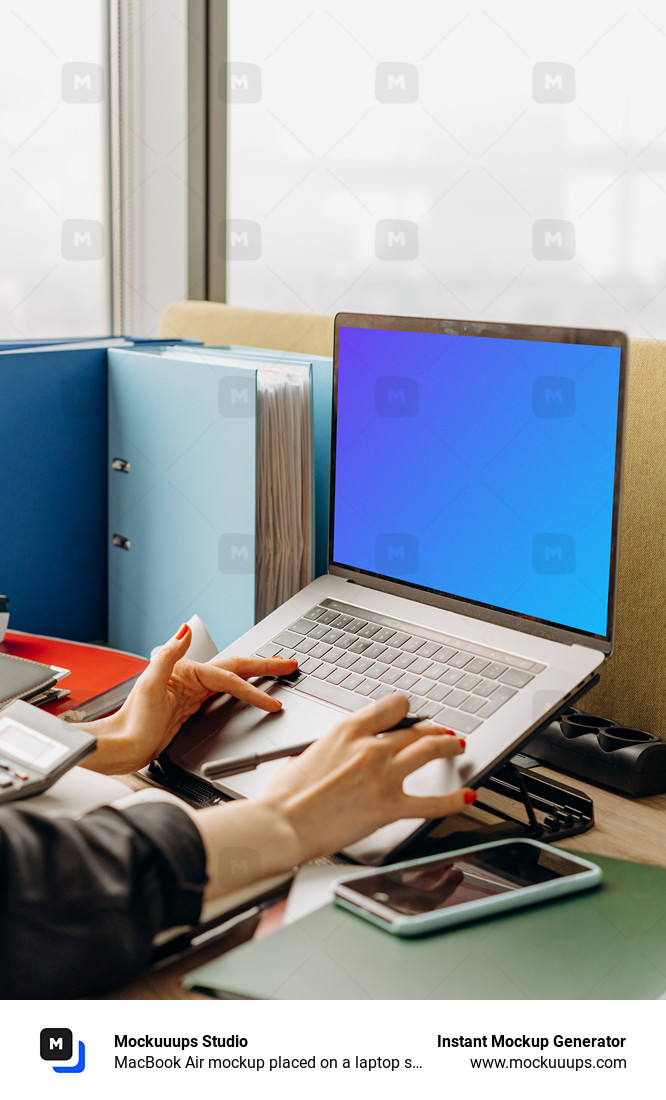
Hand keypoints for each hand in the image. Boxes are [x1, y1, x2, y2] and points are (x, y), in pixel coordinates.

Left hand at [81, 624, 297, 773]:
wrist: (122, 747)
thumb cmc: (132, 722)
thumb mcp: (148, 684)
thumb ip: (168, 654)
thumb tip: (184, 629)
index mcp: (185, 670)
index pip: (228, 678)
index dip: (253, 689)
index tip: (272, 702)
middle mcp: (190, 677)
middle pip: (235, 668)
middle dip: (264, 666)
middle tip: (290, 664)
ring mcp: (192, 692)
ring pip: (233, 679)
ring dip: (256, 673)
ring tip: (278, 669)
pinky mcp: (192, 706)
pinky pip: (224, 693)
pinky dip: (242, 689)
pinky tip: (250, 688)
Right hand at [257, 691, 474, 865]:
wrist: (283, 822)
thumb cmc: (287, 794)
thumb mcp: (309, 754)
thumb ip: (335, 749)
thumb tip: (341, 753)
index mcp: (348, 730)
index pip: (391, 706)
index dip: (406, 710)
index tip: (410, 715)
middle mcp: (371, 747)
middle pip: (415, 729)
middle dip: (433, 729)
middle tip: (442, 732)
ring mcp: (383, 775)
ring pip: (429, 750)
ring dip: (448, 746)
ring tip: (458, 746)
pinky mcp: (389, 806)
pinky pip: (431, 802)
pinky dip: (453, 800)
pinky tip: (466, 796)